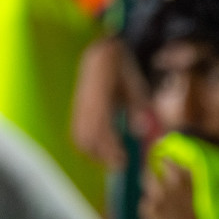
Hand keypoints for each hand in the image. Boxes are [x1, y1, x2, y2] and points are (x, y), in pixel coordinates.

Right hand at [71, 36, 149, 167]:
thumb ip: (138, 107)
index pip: (100, 127)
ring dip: (95, 153)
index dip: (110, 147)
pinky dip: (89, 146)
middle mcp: (85, 102)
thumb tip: (141, 132)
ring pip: (79, 137)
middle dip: (101, 155)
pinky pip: (77, 132)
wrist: (101, 53)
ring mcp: (78, 106)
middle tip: (121, 164)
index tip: (124, 160)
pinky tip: (104, 150)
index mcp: (99, 94)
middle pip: (86, 137)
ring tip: (114, 159)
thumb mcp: (136, 84)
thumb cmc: (122, 69)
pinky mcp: (77, 110)